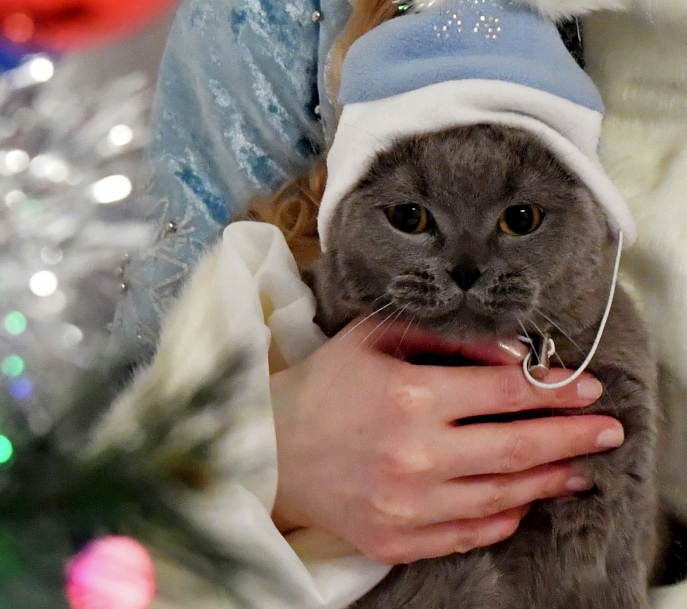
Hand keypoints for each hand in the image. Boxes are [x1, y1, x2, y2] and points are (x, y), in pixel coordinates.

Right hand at [269, 317, 623, 564]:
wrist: (268, 450)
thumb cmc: (323, 386)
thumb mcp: (373, 338)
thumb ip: (443, 337)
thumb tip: (510, 356)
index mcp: (410, 396)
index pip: (506, 392)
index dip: (555, 389)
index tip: (586, 388)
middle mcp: (415, 454)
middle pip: (518, 448)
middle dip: (573, 437)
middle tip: (607, 431)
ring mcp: (408, 504)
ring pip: (503, 495)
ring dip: (550, 480)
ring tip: (576, 470)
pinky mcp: (397, 539)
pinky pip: (470, 533)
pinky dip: (505, 517)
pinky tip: (523, 501)